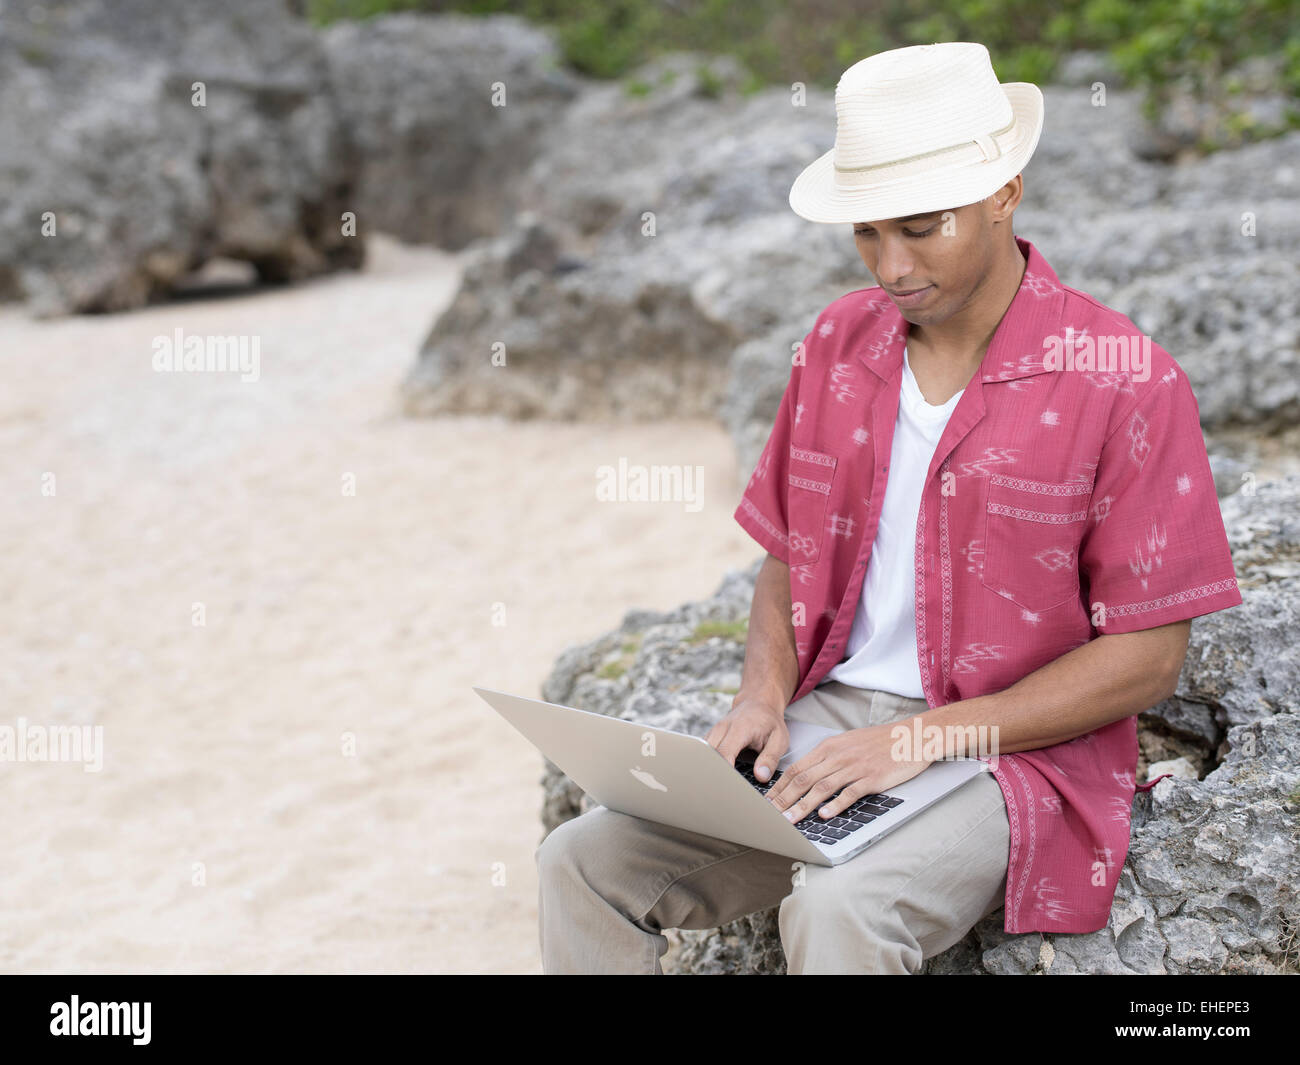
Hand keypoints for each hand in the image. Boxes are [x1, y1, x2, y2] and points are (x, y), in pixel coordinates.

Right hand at [705, 693, 787, 783]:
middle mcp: (722, 729)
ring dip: (708, 770)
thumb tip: (761, 776)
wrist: (759, 703)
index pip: (724, 753)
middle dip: (711, 774)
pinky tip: (715, 778)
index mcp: (740, 729)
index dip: (723, 771)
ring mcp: (714, 732)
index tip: (727, 787)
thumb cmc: (769, 722)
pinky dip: (707, 765)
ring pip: (702, 754)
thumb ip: (770, 758)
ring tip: (716, 789)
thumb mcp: (779, 739)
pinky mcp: (711, 737)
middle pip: (707, 755)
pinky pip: (703, 753)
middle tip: (720, 794)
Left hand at [763, 722, 931, 823]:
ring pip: (822, 787)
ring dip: (803, 805)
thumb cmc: (878, 742)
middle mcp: (838, 756)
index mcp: (829, 748)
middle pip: (803, 779)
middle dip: (783, 799)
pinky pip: (850, 792)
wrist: (910, 736)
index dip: (779, 787)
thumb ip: (827, 759)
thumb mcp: (847, 744)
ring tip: (789, 820)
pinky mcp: (871, 777)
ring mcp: (854, 767)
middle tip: (769, 815)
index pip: (796, 769)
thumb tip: (806, 776)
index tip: (766, 802)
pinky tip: (824, 815)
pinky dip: (835, 804)